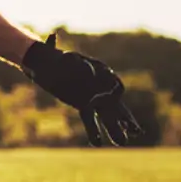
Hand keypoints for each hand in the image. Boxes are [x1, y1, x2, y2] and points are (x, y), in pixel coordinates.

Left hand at [21, 34, 145, 145]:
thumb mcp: (58, 53)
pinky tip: (96, 143)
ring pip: (108, 116)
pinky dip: (94, 130)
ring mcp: (94, 97)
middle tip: (135, 131)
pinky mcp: (84, 104)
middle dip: (125, 119)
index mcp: (101, 73)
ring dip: (115, 129)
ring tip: (122, 143)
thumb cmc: (56, 57)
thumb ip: (61, 51)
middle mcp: (101, 87)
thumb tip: (57, 38)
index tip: (114, 96)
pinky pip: (90, 119)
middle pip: (116, 105)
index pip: (114, 85)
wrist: (46, 65)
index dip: (115, 92)